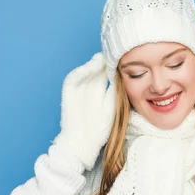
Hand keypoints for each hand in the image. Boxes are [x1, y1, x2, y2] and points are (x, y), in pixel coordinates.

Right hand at [53, 53, 115, 170]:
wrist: (82, 143)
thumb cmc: (99, 130)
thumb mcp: (113, 107)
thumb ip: (116, 90)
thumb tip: (122, 74)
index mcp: (102, 90)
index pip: (109, 73)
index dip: (115, 65)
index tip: (125, 56)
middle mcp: (91, 86)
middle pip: (98, 68)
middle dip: (106, 60)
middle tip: (115, 51)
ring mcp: (79, 88)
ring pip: (87, 70)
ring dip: (94, 63)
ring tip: (105, 58)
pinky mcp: (69, 91)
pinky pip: (74, 77)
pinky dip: (82, 71)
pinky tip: (92, 66)